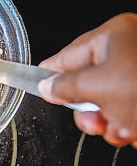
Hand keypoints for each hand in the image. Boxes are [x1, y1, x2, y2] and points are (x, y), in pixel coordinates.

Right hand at [38, 13, 136, 147]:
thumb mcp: (101, 88)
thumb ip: (66, 87)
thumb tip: (47, 86)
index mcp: (115, 36)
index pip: (68, 55)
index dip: (52, 75)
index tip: (38, 87)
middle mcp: (130, 50)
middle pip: (89, 84)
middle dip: (91, 111)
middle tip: (96, 122)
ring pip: (109, 103)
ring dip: (112, 123)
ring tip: (127, 129)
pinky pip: (130, 111)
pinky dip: (131, 126)